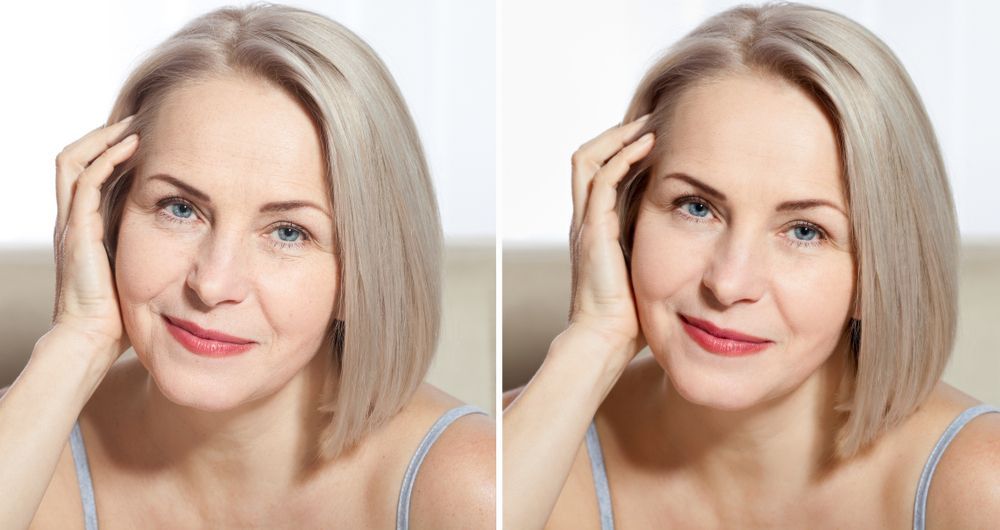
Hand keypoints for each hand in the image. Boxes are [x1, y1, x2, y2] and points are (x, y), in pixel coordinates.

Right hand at [48, 115, 138, 362]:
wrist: (93, 342)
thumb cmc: (121, 317)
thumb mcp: (142, 272)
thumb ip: (152, 252)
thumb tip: (190, 240)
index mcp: (85, 228)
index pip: (89, 173)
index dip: (111, 151)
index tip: (147, 136)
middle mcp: (73, 221)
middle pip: (76, 158)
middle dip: (105, 134)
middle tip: (140, 117)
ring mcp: (71, 224)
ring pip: (73, 161)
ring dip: (104, 137)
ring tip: (135, 121)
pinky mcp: (77, 231)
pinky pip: (86, 181)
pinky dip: (107, 158)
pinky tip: (133, 145)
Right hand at [566, 116, 653, 363]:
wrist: (605, 342)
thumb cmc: (630, 319)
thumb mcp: (650, 274)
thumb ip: (661, 253)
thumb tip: (697, 243)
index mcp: (595, 229)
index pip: (598, 173)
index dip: (621, 149)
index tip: (655, 137)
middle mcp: (585, 220)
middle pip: (587, 157)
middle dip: (617, 133)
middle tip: (652, 119)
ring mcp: (585, 223)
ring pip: (587, 158)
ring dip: (618, 136)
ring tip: (649, 123)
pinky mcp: (593, 230)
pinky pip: (603, 178)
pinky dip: (623, 155)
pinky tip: (650, 145)